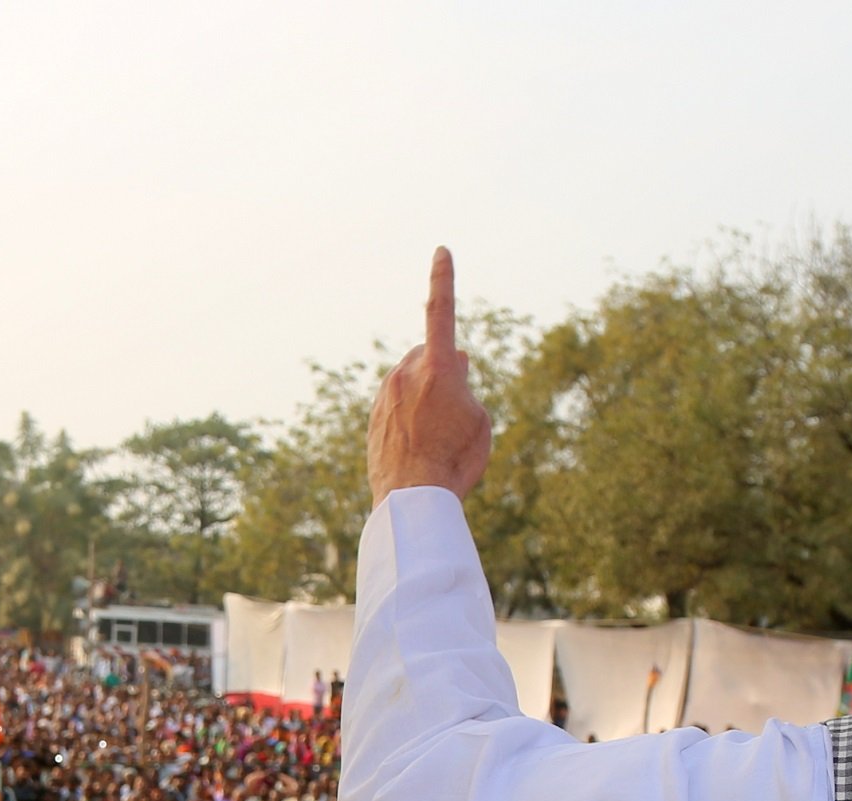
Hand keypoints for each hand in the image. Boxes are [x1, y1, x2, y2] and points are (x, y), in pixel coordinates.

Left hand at [366, 247, 492, 505]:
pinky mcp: (373, 417)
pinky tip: (418, 447)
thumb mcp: (478, 420)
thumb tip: (455, 361)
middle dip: (442, 368)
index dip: (443, 280)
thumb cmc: (456, 460)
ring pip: (411, 381)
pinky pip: (396, 405)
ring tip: (435, 438)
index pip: (441, 311)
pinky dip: (408, 416)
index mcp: (437, 367)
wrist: (412, 499)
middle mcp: (406, 373)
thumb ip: (466, 383)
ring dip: (424, 395)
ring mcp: (385, 394)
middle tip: (455, 409)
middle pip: (429, 355)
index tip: (441, 251)